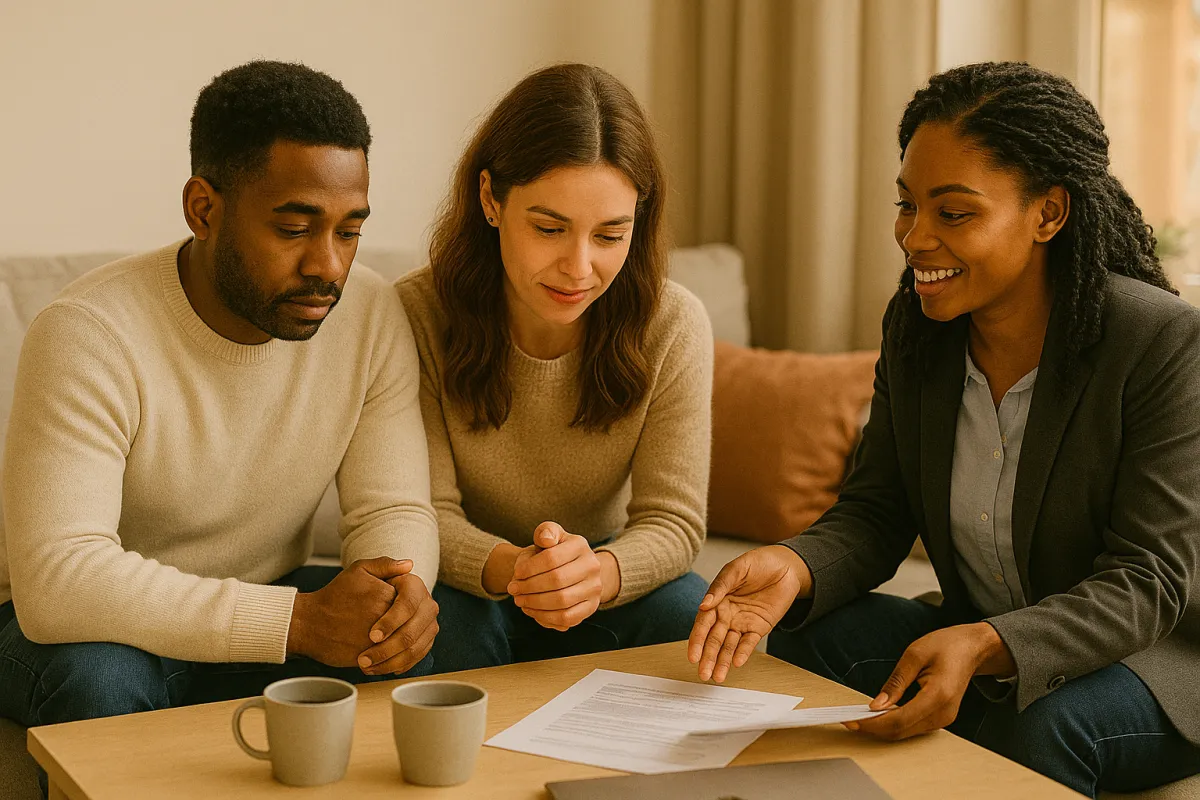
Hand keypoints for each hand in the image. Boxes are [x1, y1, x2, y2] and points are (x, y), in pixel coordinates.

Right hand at [287, 557, 411, 666]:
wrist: (307, 623)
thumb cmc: (334, 596)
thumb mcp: (358, 570)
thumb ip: (385, 565)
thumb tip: (409, 565)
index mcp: (387, 595)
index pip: (413, 604)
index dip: (407, 610)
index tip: (396, 611)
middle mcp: (385, 617)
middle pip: (412, 627)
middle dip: (408, 630)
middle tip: (396, 631)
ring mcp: (377, 640)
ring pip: (406, 647)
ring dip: (404, 649)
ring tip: (393, 644)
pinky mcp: (369, 659)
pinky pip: (393, 663)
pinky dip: (394, 663)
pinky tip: (388, 657)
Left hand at [356, 573, 438, 675]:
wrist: (361, 607)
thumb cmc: (357, 590)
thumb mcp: (363, 571)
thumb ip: (383, 564)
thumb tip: (407, 565)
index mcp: (415, 586)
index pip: (408, 605)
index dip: (391, 622)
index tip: (372, 636)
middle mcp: (427, 605)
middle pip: (412, 631)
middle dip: (387, 648)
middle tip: (364, 658)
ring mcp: (429, 625)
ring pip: (414, 648)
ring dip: (389, 661)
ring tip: (366, 666)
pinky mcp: (426, 641)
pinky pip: (416, 658)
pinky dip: (397, 666)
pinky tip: (379, 668)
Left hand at [507, 522, 613, 631]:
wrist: (572, 568)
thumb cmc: (553, 551)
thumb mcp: (548, 536)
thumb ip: (545, 532)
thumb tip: (546, 539)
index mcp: (580, 544)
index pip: (551, 558)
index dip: (529, 569)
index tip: (515, 574)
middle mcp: (592, 566)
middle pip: (556, 581)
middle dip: (529, 587)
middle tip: (513, 590)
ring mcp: (594, 588)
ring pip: (561, 602)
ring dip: (535, 604)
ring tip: (520, 601)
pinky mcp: (592, 607)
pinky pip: (567, 618)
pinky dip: (545, 617)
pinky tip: (532, 610)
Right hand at [689, 545, 811, 682]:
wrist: (785, 566)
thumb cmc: (758, 563)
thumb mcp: (737, 569)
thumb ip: (720, 586)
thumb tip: (703, 605)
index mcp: (717, 601)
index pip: (703, 624)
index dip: (696, 640)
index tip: (692, 656)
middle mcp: (726, 615)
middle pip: (714, 639)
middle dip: (707, 657)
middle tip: (703, 674)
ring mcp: (742, 622)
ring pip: (729, 646)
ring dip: (722, 661)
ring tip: (717, 677)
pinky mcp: (758, 628)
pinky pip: (748, 643)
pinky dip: (743, 653)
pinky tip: (737, 663)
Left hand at [848, 622, 1013, 739]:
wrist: (972, 648)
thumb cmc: (947, 646)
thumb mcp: (914, 655)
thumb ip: (895, 682)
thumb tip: (876, 704)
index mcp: (938, 695)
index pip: (899, 719)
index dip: (873, 723)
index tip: (851, 720)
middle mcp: (943, 713)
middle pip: (902, 731)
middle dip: (873, 728)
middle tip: (847, 720)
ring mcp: (944, 719)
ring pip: (906, 733)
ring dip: (882, 728)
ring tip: (858, 718)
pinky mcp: (941, 718)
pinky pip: (913, 727)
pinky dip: (894, 724)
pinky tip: (878, 716)